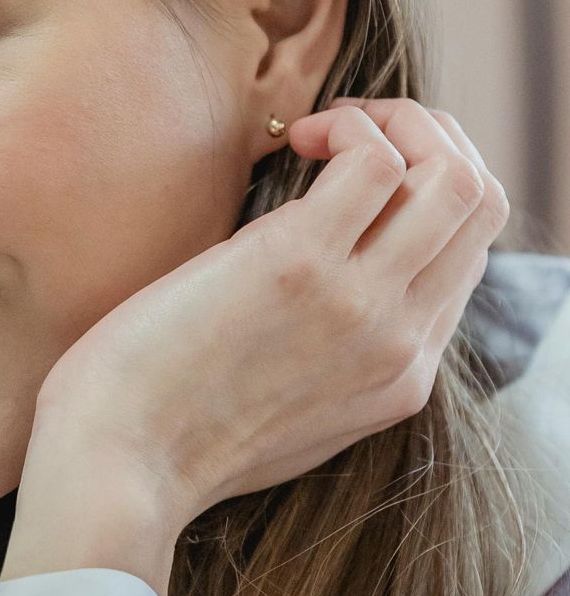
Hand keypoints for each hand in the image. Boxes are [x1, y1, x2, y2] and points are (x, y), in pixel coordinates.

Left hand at [4, 97, 509, 595]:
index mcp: (399, 378)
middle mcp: (400, 343)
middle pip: (480, 207)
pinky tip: (293, 141)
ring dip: (397, 123)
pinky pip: (376, 160)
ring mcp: (360, 305)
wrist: (115, 472)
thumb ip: (325, 366)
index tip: (354, 175)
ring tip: (320, 133)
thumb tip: (318, 302)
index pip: (465, 257)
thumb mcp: (282, 417)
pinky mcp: (301, 267)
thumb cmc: (162, 438)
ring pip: (454, 177)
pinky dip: (347, 126)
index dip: (424, 193)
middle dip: (429, 141)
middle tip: (348, 133)